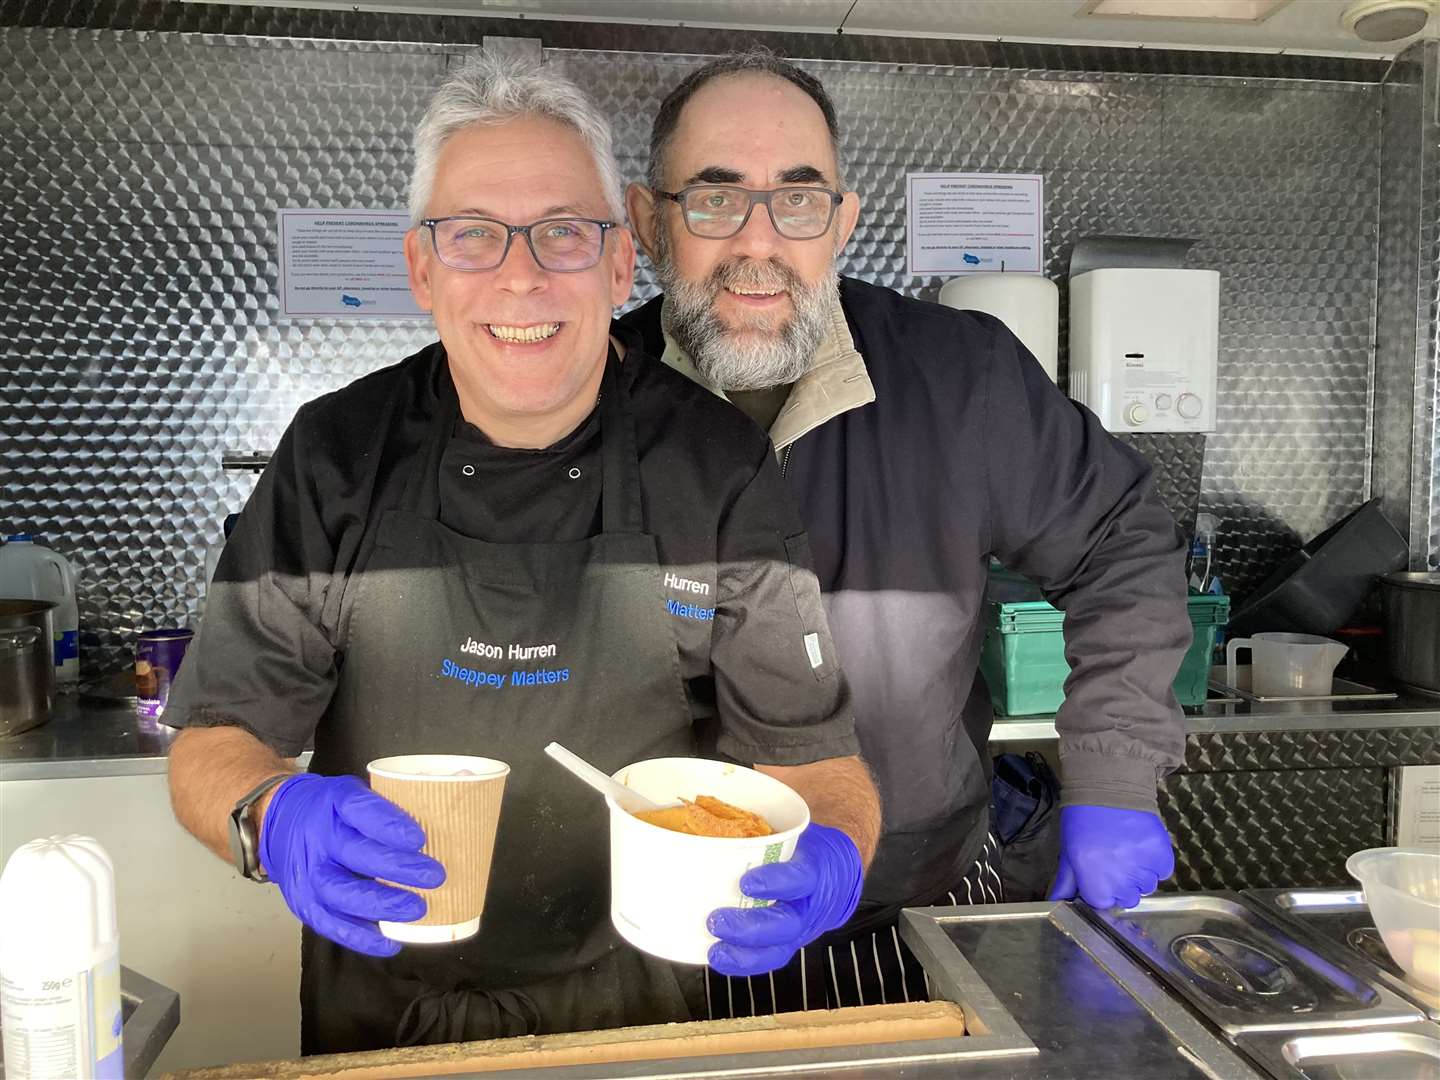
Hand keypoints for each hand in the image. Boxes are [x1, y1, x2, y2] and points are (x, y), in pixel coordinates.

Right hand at [259, 774, 445, 956]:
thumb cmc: (330, 808)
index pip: (359, 809)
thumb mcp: (353, 790)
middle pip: (354, 853)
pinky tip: (389, 942)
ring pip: (340, 893)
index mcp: (333, 801)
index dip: (388, 824)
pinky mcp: (301, 902)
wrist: (275, 821)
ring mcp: (307, 872)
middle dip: (397, 867)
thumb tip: (450, 810)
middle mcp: (317, 837)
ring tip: (416, 909)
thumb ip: (390, 803)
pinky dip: (359, 937)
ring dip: (381, 905)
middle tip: (434, 876)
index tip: (419, 838)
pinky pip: (329, 924)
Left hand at [706, 823, 862, 976]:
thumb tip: (712, 785)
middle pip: (786, 924)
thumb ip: (763, 812)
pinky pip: (769, 957)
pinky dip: (744, 962)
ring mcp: (801, 927)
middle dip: (751, 928)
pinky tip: (719, 958)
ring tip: (714, 950)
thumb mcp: (796, 823)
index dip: (776, 883)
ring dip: (744, 953)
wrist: (838, 866)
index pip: (801, 878)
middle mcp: (810, 904)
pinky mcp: (789, 940)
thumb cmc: (807, 842)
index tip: (747, 882)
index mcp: (815, 867)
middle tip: (716, 920)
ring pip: (778, 948)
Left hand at [1048, 804, 1173, 909]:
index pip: (1104, 904)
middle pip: (1127, 899)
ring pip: (1147, 887)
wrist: (1108, 789)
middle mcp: (1120, 881)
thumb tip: (1056, 903)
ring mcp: (1144, 870)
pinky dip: (1156, 865)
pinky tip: (1142, 848)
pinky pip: (1163, 872)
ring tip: (1128, 851)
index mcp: (1095, 883)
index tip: (1100, 875)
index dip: (1102, 890)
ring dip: (1140, 875)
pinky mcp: (1162, 856)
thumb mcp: (1068, 852)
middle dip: (1121, 885)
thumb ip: (1065, 882)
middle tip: (1114, 861)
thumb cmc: (1082, 821)